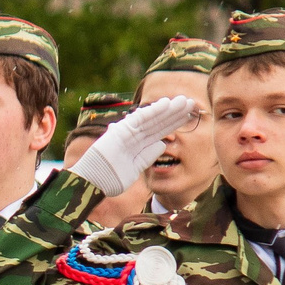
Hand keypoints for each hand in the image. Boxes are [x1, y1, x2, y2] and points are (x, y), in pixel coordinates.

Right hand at [70, 94, 201, 196]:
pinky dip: (153, 111)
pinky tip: (166, 104)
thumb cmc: (109, 179)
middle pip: (158, 122)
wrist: (92, 183)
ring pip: (152, 118)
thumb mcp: (135, 168)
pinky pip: (140, 120)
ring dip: (168, 109)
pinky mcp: (120, 132)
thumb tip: (162, 144)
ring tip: (183, 101)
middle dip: (174, 113)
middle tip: (191, 103)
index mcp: (138, 144)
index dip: (174, 122)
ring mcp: (127, 132)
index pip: (160, 130)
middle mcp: (133, 135)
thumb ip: (147, 156)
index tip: (189, 115)